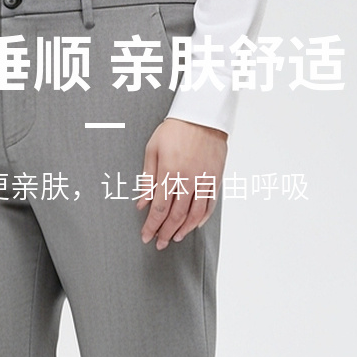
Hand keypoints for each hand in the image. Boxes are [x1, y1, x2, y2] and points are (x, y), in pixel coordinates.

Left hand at [137, 118, 227, 248]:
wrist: (202, 114)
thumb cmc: (175, 129)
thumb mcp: (152, 150)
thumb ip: (147, 180)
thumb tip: (141, 203)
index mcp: (170, 172)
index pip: (159, 208)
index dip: (151, 226)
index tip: (146, 236)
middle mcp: (188, 179)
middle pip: (176, 215)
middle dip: (166, 232)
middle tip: (160, 242)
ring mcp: (204, 180)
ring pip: (195, 214)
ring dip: (184, 229)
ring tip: (176, 237)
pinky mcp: (215, 178)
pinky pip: (210, 204)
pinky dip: (202, 218)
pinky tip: (194, 225)